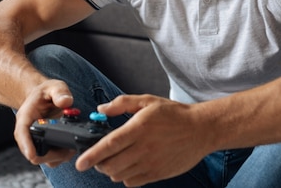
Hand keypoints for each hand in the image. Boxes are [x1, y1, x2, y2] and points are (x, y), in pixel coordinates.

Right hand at [14, 79, 76, 167]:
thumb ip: (60, 92)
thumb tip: (66, 102)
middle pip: (32, 152)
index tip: (32, 154)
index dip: (26, 145)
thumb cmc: (47, 92)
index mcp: (26, 117)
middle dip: (50, 154)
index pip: (22, 133)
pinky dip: (61, 156)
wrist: (44, 97)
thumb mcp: (55, 87)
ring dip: (57, 157)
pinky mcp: (44, 146)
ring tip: (71, 148)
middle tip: (69, 149)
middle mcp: (27, 132)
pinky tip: (71, 148)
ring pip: (42, 158)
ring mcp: (35, 141)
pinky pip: (50, 158)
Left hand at [75, 95, 211, 186]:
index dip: (91, 155)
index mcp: (139, 128)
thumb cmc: (174, 114)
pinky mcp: (158, 173)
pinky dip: (125, 177)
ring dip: (111, 170)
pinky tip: (129, 166)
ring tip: (114, 160)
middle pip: (110, 165)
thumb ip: (122, 103)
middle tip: (98, 157)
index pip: (109, 145)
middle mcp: (144, 148)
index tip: (80, 162)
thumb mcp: (147, 101)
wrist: (201, 129)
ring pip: (119, 175)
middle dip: (99, 163)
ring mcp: (151, 163)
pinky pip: (132, 182)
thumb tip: (101, 109)